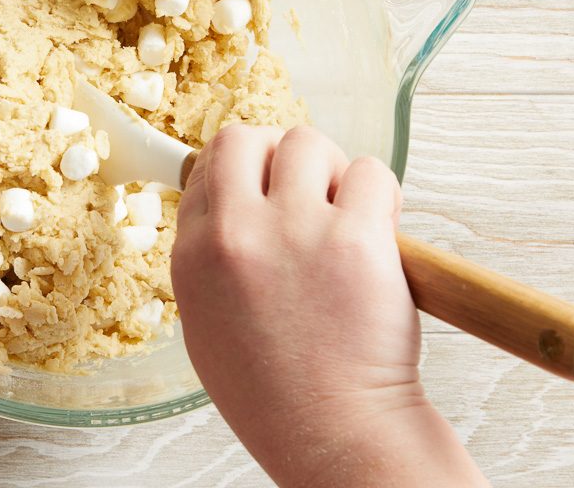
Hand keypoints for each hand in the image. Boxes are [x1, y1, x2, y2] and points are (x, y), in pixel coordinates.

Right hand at [172, 125, 486, 487]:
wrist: (334, 435)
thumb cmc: (274, 390)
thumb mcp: (205, 319)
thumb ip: (209, 253)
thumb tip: (229, 196)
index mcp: (193, 254)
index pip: (207, 166)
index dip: (244, 174)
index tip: (267, 192)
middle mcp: (236, 233)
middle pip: (248, 138)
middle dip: (279, 155)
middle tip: (307, 192)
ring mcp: (297, 231)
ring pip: (309, 143)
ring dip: (332, 172)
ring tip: (345, 217)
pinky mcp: (358, 239)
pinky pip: (370, 172)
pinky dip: (380, 194)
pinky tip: (378, 234)